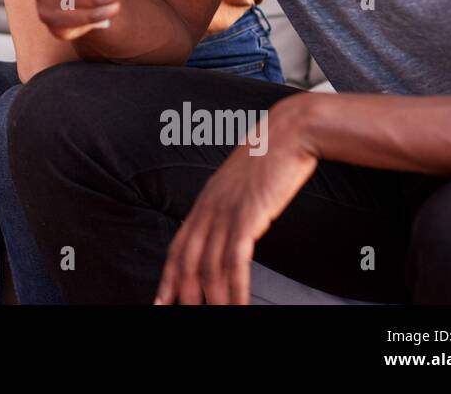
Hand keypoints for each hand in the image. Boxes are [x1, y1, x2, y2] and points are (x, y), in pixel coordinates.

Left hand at [154, 95, 319, 304]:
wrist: (288, 132)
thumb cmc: (271, 156)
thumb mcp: (241, 184)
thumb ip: (231, 204)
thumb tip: (232, 226)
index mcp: (205, 201)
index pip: (179, 246)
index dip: (168, 276)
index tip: (162, 300)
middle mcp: (210, 208)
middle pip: (188, 261)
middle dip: (183, 294)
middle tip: (179, 316)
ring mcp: (227, 211)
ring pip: (210, 266)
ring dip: (212, 300)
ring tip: (215, 318)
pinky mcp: (248, 214)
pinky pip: (236, 260)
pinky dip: (235, 288)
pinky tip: (238, 305)